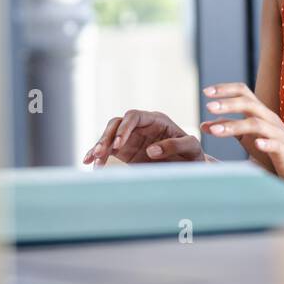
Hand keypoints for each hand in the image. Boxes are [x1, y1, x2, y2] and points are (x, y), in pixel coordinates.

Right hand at [83, 110, 209, 165]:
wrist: (190, 167)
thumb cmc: (193, 154)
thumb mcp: (191, 148)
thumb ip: (175, 146)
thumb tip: (150, 151)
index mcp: (157, 120)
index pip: (134, 116)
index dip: (124, 128)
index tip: (119, 144)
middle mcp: (141, 126)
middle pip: (117, 123)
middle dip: (107, 137)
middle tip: (100, 152)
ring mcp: (131, 138)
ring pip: (109, 135)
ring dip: (99, 146)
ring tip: (92, 161)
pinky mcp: (125, 151)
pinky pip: (108, 149)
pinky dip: (98, 155)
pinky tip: (90, 164)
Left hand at [201, 84, 283, 189]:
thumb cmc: (274, 151)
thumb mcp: (248, 138)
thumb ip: (229, 128)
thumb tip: (204, 124)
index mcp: (260, 113)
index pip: (243, 92)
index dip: (225, 89)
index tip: (206, 92)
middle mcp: (269, 119)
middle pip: (249, 103)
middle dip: (228, 103)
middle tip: (208, 106)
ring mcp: (278, 134)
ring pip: (256, 124)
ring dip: (234, 126)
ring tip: (215, 131)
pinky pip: (275, 144)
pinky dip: (265, 143)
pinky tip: (257, 145)